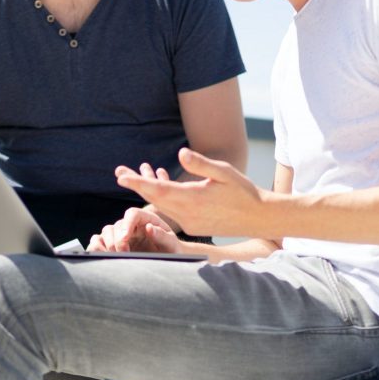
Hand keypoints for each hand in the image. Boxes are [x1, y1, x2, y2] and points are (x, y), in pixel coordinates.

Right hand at [87, 205, 180, 253]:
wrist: (167, 260)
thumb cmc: (171, 250)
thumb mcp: (172, 244)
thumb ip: (162, 236)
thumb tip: (149, 228)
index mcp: (146, 219)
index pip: (132, 214)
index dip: (127, 225)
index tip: (125, 239)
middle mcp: (132, 224)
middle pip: (117, 225)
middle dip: (117, 241)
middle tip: (124, 255)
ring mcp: (121, 234)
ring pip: (106, 231)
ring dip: (108, 244)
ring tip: (117, 257)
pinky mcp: (113, 244)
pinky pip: (98, 240)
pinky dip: (97, 247)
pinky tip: (105, 255)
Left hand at [116, 148, 266, 237]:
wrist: (259, 218)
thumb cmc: (243, 191)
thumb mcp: (224, 172)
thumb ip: (200, 163)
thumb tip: (180, 153)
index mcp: (193, 199)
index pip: (158, 190)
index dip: (138, 183)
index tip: (121, 177)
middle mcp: (187, 215)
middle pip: (154, 199)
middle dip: (137, 185)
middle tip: (120, 172)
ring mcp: (189, 223)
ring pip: (161, 206)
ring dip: (149, 191)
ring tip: (137, 175)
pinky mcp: (192, 227)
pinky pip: (171, 211)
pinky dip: (163, 198)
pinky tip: (161, 183)